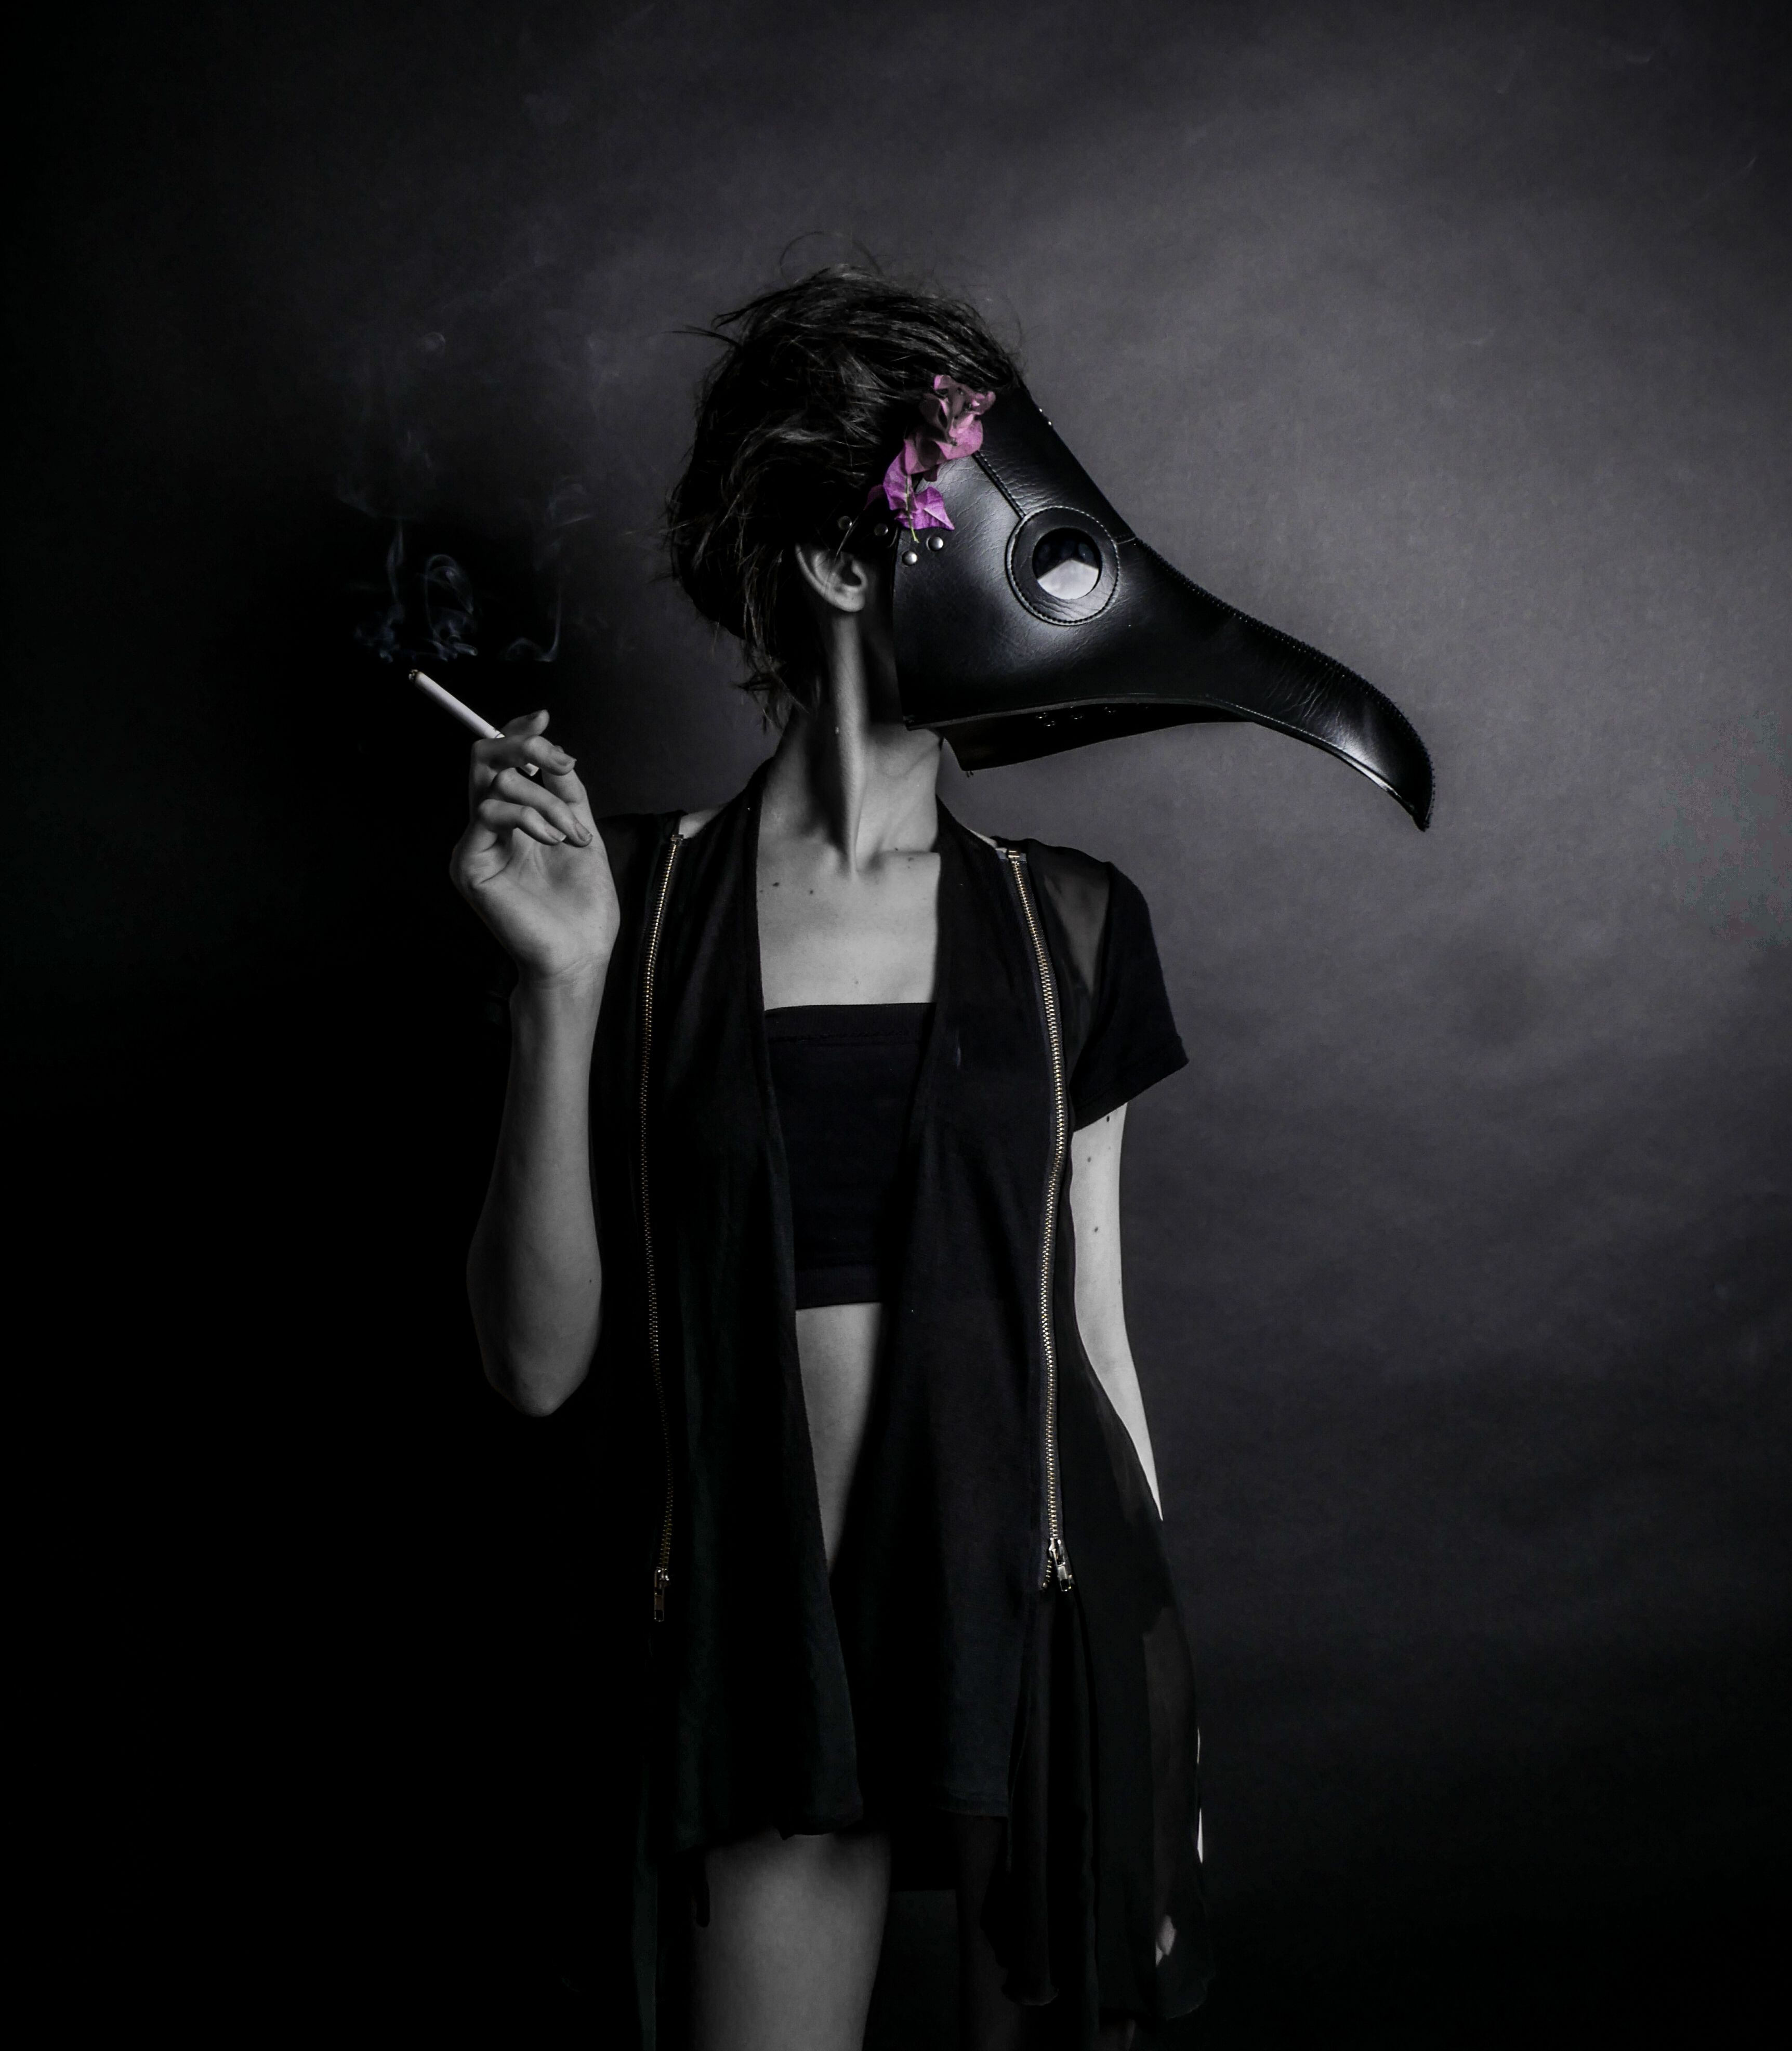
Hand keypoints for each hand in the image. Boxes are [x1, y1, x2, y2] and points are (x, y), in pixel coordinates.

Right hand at [449, 711, 618, 988]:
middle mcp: (487, 829)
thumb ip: (565, 792)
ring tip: (573, 835)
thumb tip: (554, 751)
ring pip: (496, 783)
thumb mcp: (581, 831)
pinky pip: (490, 811)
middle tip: (557, 761)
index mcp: (513, 821)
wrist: (579, 954)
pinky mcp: (468, 864)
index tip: (544, 717)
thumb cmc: (582, 906)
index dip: (517, 732)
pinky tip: (554, 840)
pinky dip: (529, 816)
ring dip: (547, 801)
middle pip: (484, 759)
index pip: (501, 762)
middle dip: (525, 746)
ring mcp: (474, 845)